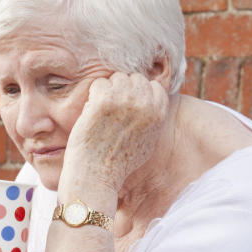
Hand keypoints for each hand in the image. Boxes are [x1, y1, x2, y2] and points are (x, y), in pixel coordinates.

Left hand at [62, 72, 169, 192]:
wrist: (97, 173)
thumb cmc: (119, 162)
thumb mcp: (147, 141)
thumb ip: (151, 119)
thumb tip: (150, 102)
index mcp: (159, 113)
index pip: (153, 86)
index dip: (139, 94)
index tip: (128, 108)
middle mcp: (145, 103)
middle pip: (135, 79)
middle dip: (123, 90)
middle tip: (112, 111)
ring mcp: (124, 99)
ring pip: (116, 78)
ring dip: (107, 92)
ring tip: (102, 114)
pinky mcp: (104, 99)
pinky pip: (99, 83)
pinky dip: (93, 96)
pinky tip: (92, 114)